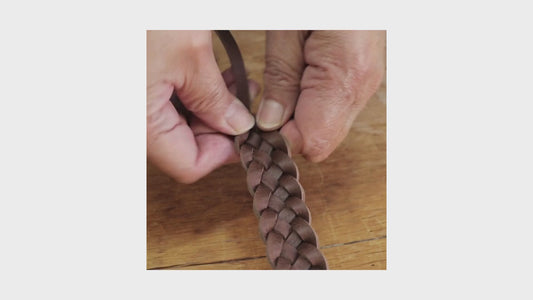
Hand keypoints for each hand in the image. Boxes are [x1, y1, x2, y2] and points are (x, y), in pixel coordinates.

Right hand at [147, 30, 257, 182]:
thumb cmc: (144, 16)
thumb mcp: (190, 55)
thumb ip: (215, 99)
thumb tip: (236, 127)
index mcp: (141, 122)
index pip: (189, 165)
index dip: (223, 152)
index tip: (247, 132)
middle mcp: (131, 120)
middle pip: (182, 146)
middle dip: (219, 126)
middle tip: (245, 102)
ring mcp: (132, 105)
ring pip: (175, 125)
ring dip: (207, 109)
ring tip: (233, 83)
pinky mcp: (134, 89)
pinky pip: (162, 105)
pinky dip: (188, 95)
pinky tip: (207, 76)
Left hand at [257, 30, 384, 161]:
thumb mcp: (287, 28)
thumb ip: (281, 79)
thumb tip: (269, 123)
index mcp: (344, 76)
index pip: (311, 140)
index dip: (280, 139)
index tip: (256, 126)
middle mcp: (362, 87)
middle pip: (322, 141)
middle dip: (289, 132)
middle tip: (263, 110)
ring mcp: (366, 83)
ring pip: (329, 127)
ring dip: (300, 119)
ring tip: (279, 92)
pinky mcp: (363, 77)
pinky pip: (335, 109)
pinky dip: (312, 106)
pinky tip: (297, 83)